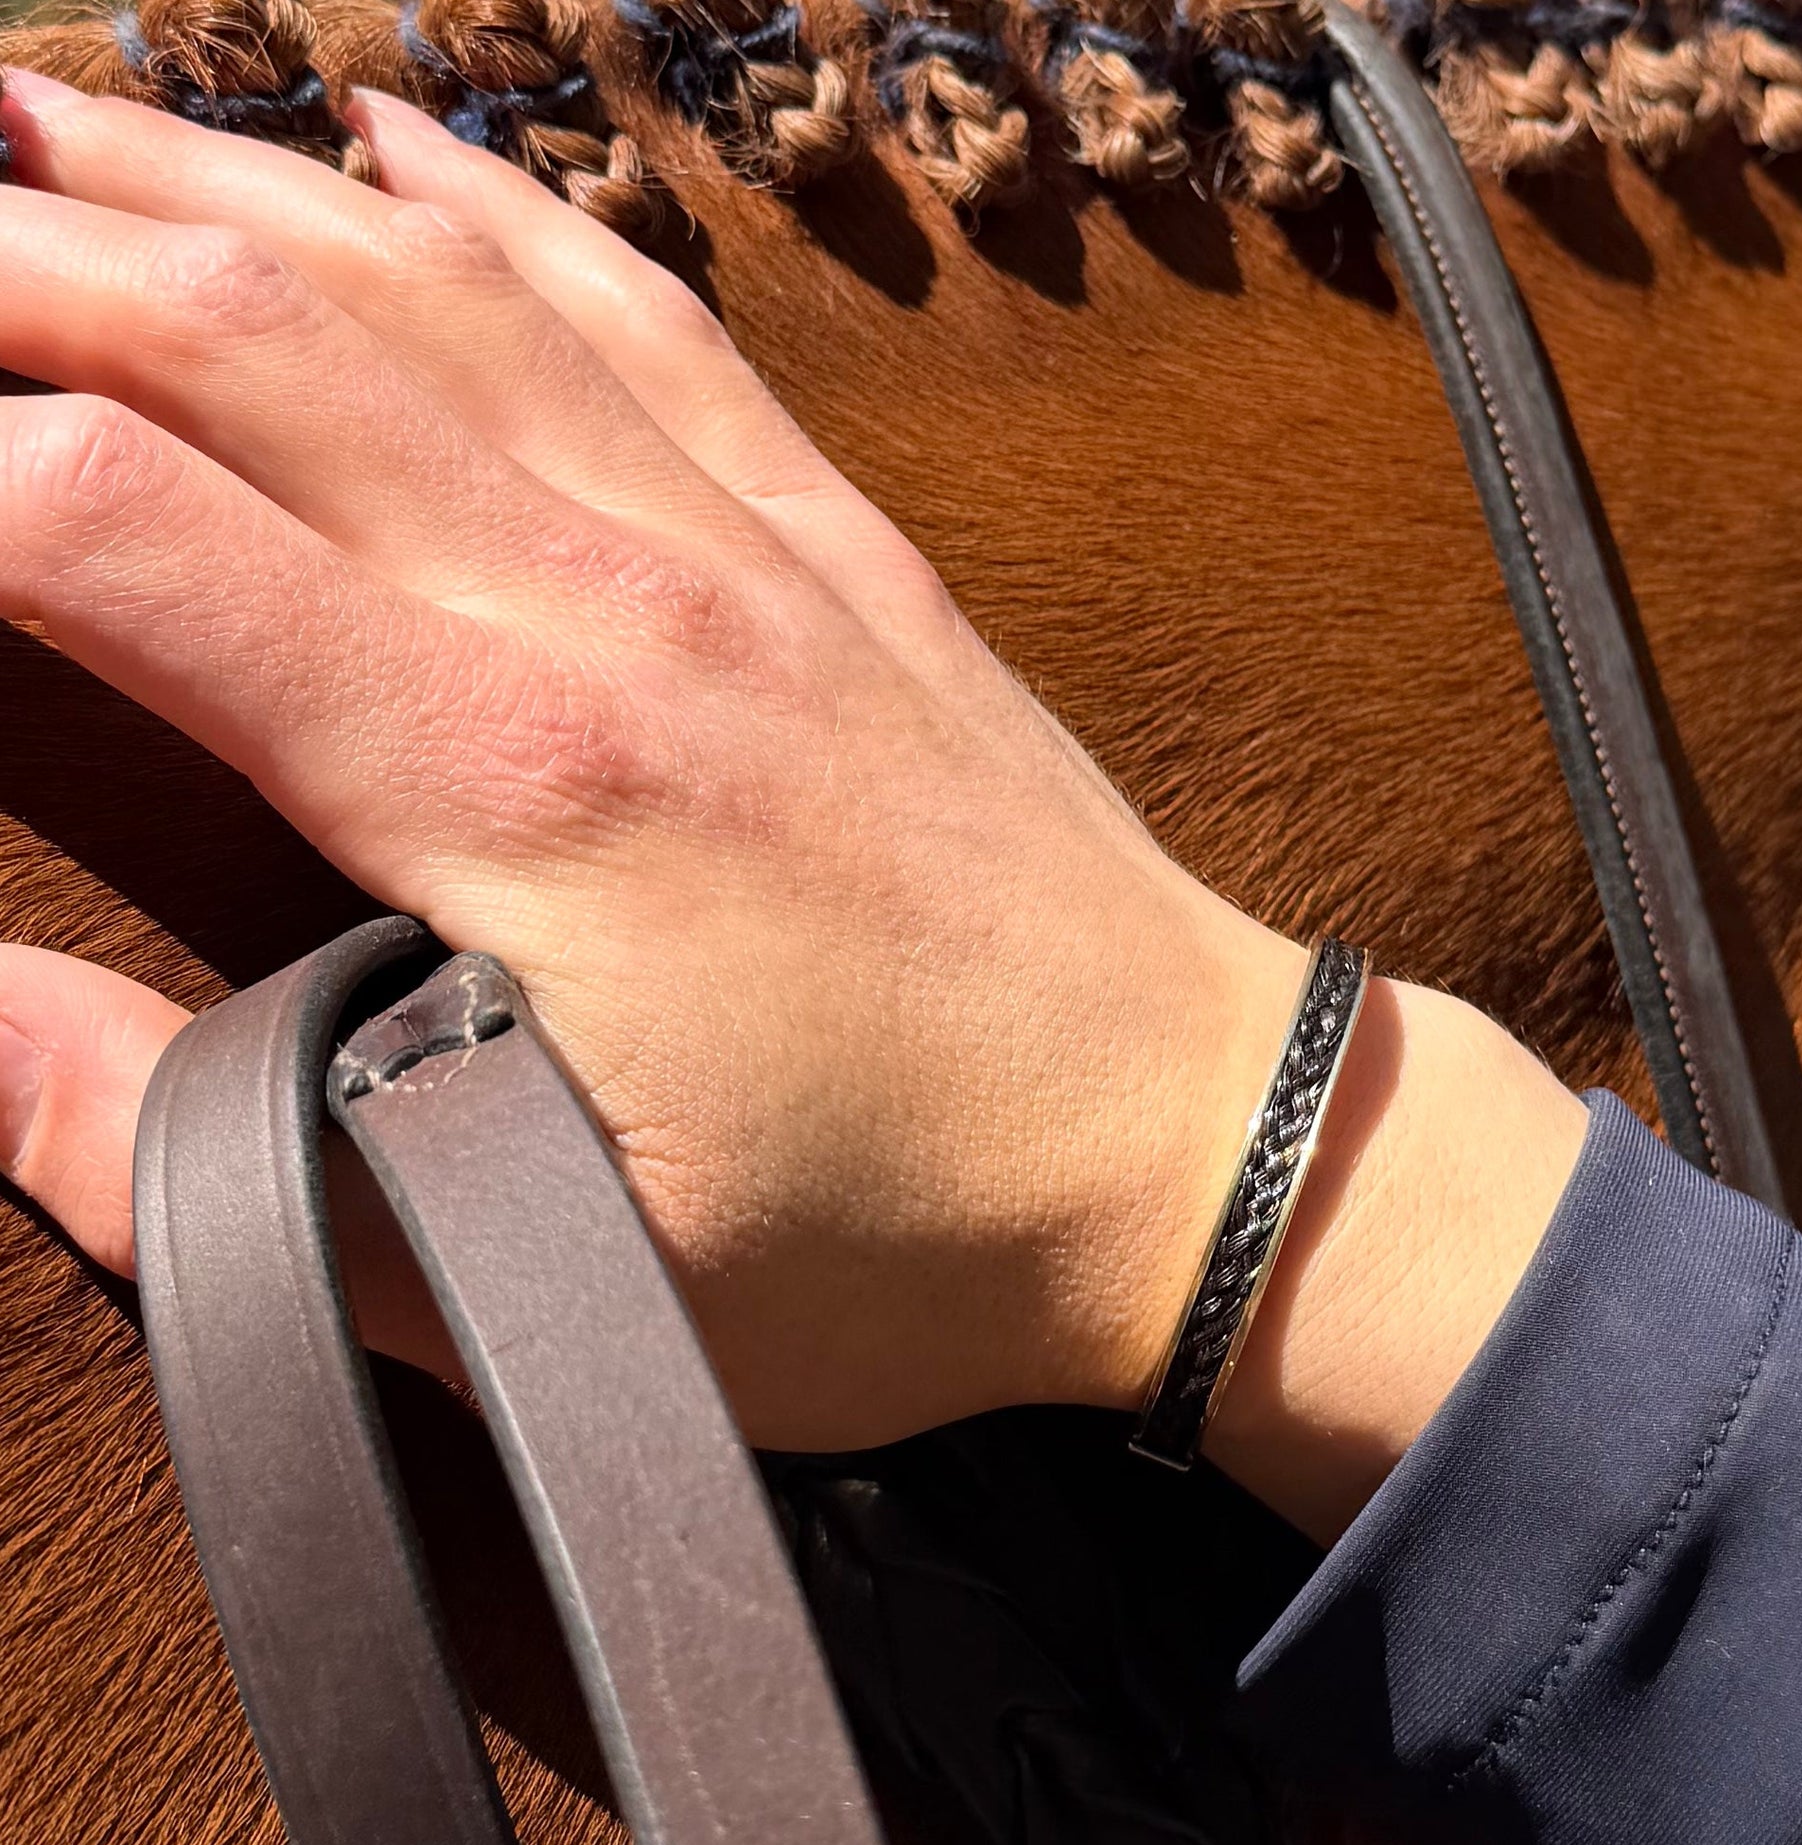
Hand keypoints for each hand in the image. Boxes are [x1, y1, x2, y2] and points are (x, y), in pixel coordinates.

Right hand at [0, 72, 1586, 1534]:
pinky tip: (388, 136)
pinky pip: (642, 314)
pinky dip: (495, 204)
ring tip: (11, 101)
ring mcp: (742, 551)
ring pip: (424, 285)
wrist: (1194, 1151)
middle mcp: (618, 609)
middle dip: (0, 250)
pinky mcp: (836, 548)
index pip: (116, 526)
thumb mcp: (536, 1281)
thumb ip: (209, 1163)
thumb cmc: (894, 1244)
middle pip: (242, 337)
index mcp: (521, 786)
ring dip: (195, 172)